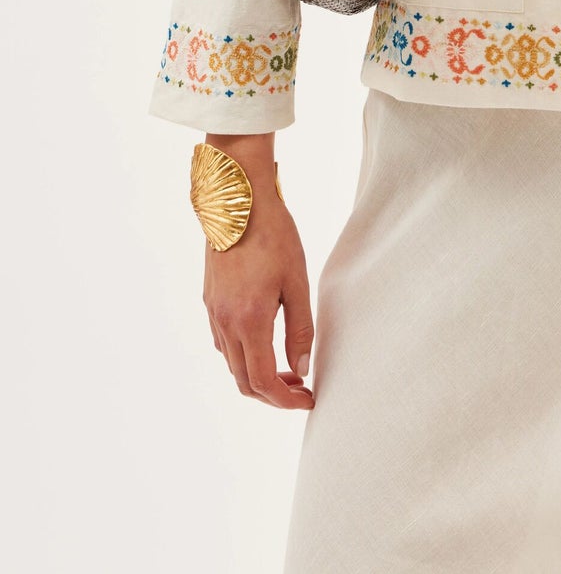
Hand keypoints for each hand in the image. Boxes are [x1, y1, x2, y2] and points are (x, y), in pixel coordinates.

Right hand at [201, 137, 314, 409]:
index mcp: (249, 321)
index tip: (309, 400)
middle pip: (244, 381)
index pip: (264, 381)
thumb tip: (303, 368)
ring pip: (232, 364)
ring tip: (289, 367)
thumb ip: (300, 329)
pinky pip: (223, 343)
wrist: (238, 201)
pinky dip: (244, 355)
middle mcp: (225, 323)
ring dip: (258, 375)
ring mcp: (213, 313)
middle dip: (273, 394)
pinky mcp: (210, 301)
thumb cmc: (274, 236)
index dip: (287, 400)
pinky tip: (265, 341)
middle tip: (302, 389)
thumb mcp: (297, 282)